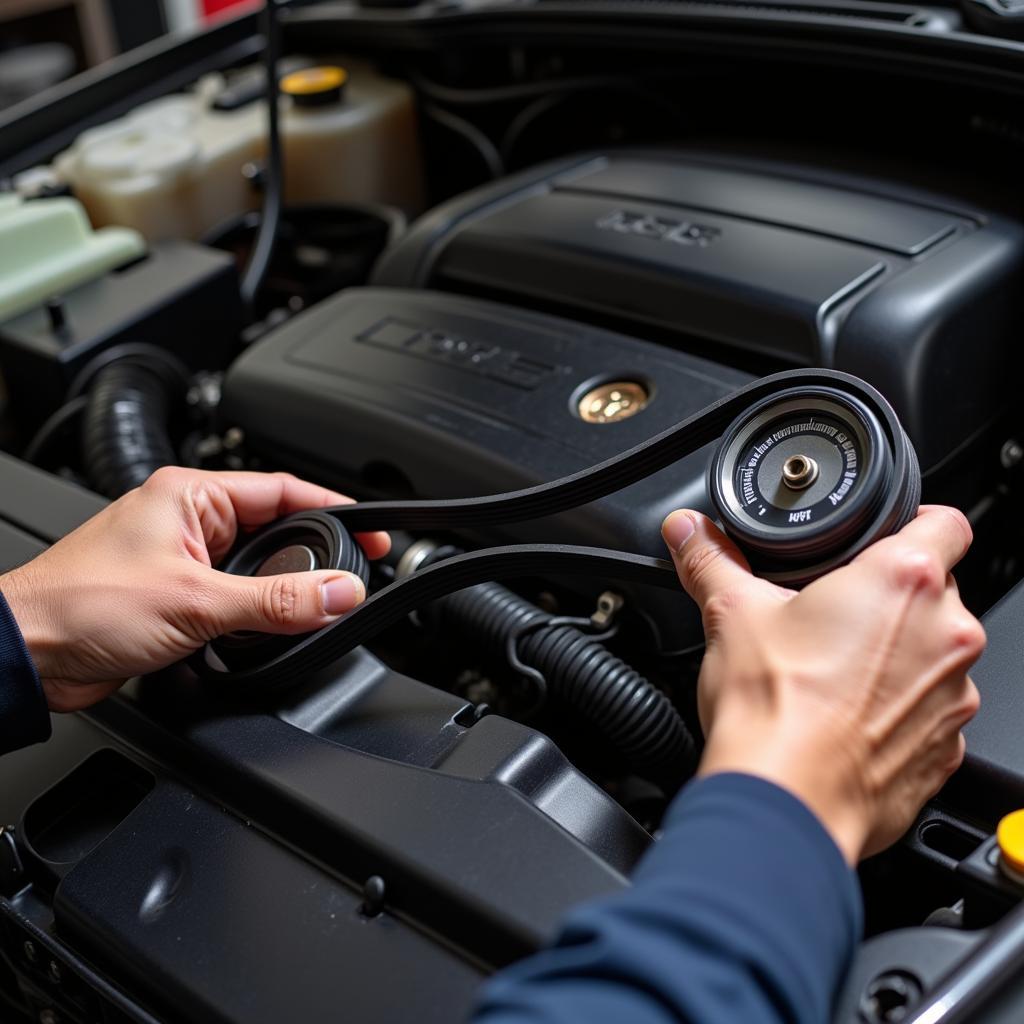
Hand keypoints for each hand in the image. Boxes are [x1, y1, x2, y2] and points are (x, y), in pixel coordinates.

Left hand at [1, 467, 388, 712]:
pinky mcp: (177, 596)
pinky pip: (236, 598)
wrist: (26, 656)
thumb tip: (339, 592)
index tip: (373, 531)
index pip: (284, 489)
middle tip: (349, 580)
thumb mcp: (196, 602)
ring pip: (257, 568)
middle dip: (313, 555)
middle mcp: (188, 521)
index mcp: (191, 495)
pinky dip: (257, 614)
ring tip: (310, 608)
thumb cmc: (79, 606)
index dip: (336, 508)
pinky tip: (268, 630)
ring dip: (282, 590)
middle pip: (276, 529)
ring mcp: (183, 559)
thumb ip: (277, 601)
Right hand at [661, 505, 983, 864]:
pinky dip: (899, 707)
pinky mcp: (948, 746)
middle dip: (888, 599)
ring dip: (897, 654)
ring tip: (833, 672)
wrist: (788, 801)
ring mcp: (955, 695)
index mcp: (901, 581)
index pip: (944, 521)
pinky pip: (931, 709)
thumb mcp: (731, 613)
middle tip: (831, 617)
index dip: (913, 522)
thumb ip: (711, 560)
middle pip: (935, 591)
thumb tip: (689, 531)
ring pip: (934, 653)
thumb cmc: (774, 709)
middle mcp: (945, 634)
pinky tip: (846, 716)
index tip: (882, 539)